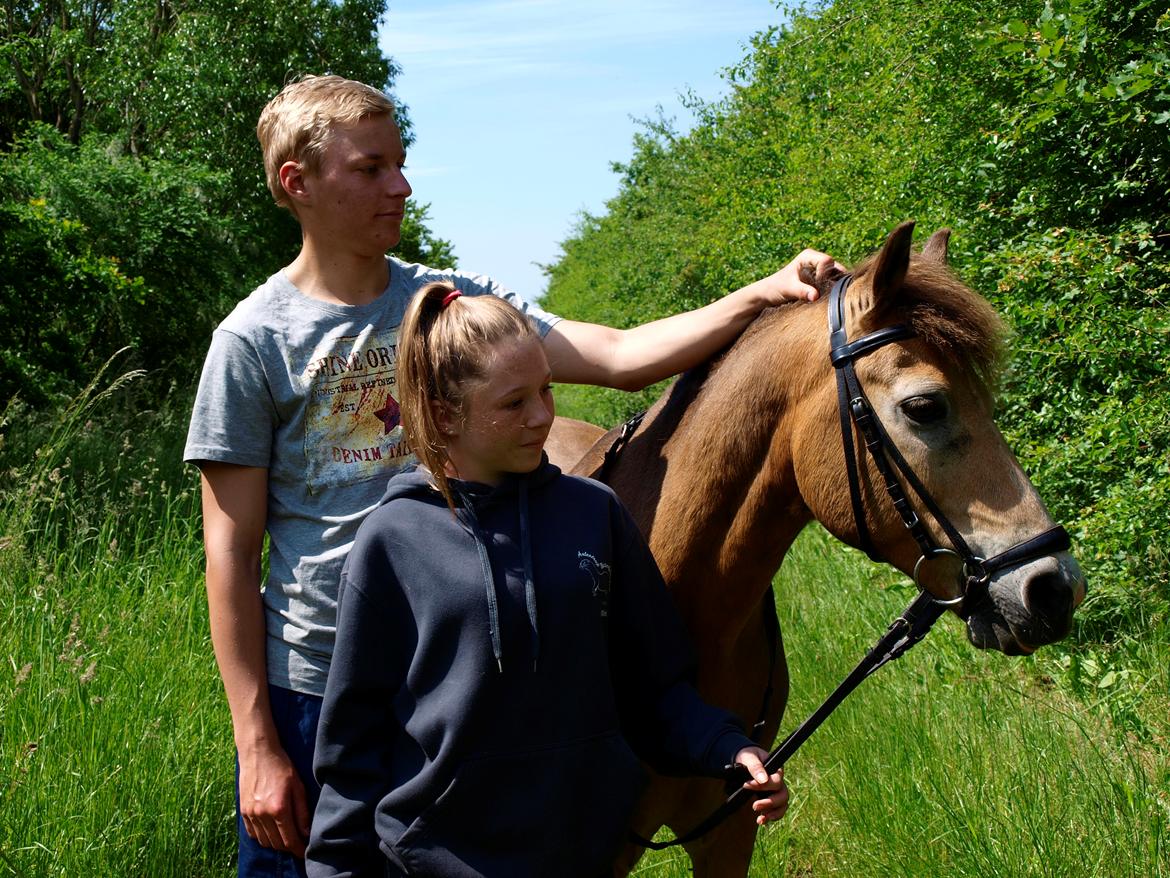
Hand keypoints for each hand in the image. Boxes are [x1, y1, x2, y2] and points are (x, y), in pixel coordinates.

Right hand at [238, 741, 310, 856]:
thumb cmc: (282, 766)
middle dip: (288, 847)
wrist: (258, 753)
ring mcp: (250, 814)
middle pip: (276, 843)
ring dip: (275, 843)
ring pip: (264, 841)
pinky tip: (271, 831)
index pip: (289, 839)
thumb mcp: (298, 786)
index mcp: (279, 809)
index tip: (304, 853)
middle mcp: (262, 814)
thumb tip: (306, 832)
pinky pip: (252, 834)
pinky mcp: (243, 811)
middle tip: (297, 844)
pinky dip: (262, 837)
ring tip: (285, 837)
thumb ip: (302, 811)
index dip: (298, 850)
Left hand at [734, 746, 789, 825]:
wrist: (742, 761)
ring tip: (760, 819)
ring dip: (773, 813)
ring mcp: (775, 792)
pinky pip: (776, 811)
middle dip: (770, 802)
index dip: (764, 786)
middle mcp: (779, 782)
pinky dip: (770, 817)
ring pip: (782, 805)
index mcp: (776, 770)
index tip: (747, 785)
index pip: (777, 781)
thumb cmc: (747, 756)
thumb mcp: (749, 757)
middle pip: (783, 795)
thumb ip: (756, 766)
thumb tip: (763, 779)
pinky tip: (761, 820)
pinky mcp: (770, 800)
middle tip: (754, 806)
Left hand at [749, 249, 845, 304]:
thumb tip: (815, 296)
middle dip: (833, 280)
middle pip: (836, 268)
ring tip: (827, 297)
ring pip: (837, 276)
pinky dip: (833, 291)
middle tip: (825, 293)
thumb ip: (802, 291)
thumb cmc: (775, 288)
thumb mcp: (788, 289)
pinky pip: (834, 284)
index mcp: (808, 256)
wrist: (768, 296)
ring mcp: (820, 271)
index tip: (815, 286)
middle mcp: (816, 261)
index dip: (825, 274)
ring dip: (834, 287)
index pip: (827, 261)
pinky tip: (828, 299)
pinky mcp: (821, 281)